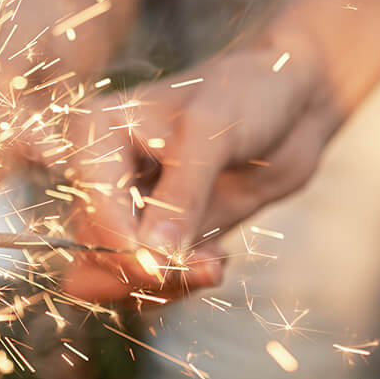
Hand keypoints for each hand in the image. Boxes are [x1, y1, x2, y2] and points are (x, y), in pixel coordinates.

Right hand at [61, 39, 342, 300]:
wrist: (289, 102)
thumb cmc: (247, 94)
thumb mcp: (212, 134)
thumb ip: (182, 195)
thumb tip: (152, 252)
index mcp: (94, 134)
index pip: (91, 207)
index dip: (121, 245)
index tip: (163, 267)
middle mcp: (100, 173)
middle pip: (95, 250)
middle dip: (146, 270)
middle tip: (206, 268)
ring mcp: (127, 208)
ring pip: (118, 274)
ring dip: (166, 283)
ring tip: (214, 264)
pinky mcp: (157, 234)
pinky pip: (148, 282)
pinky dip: (180, 284)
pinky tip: (215, 260)